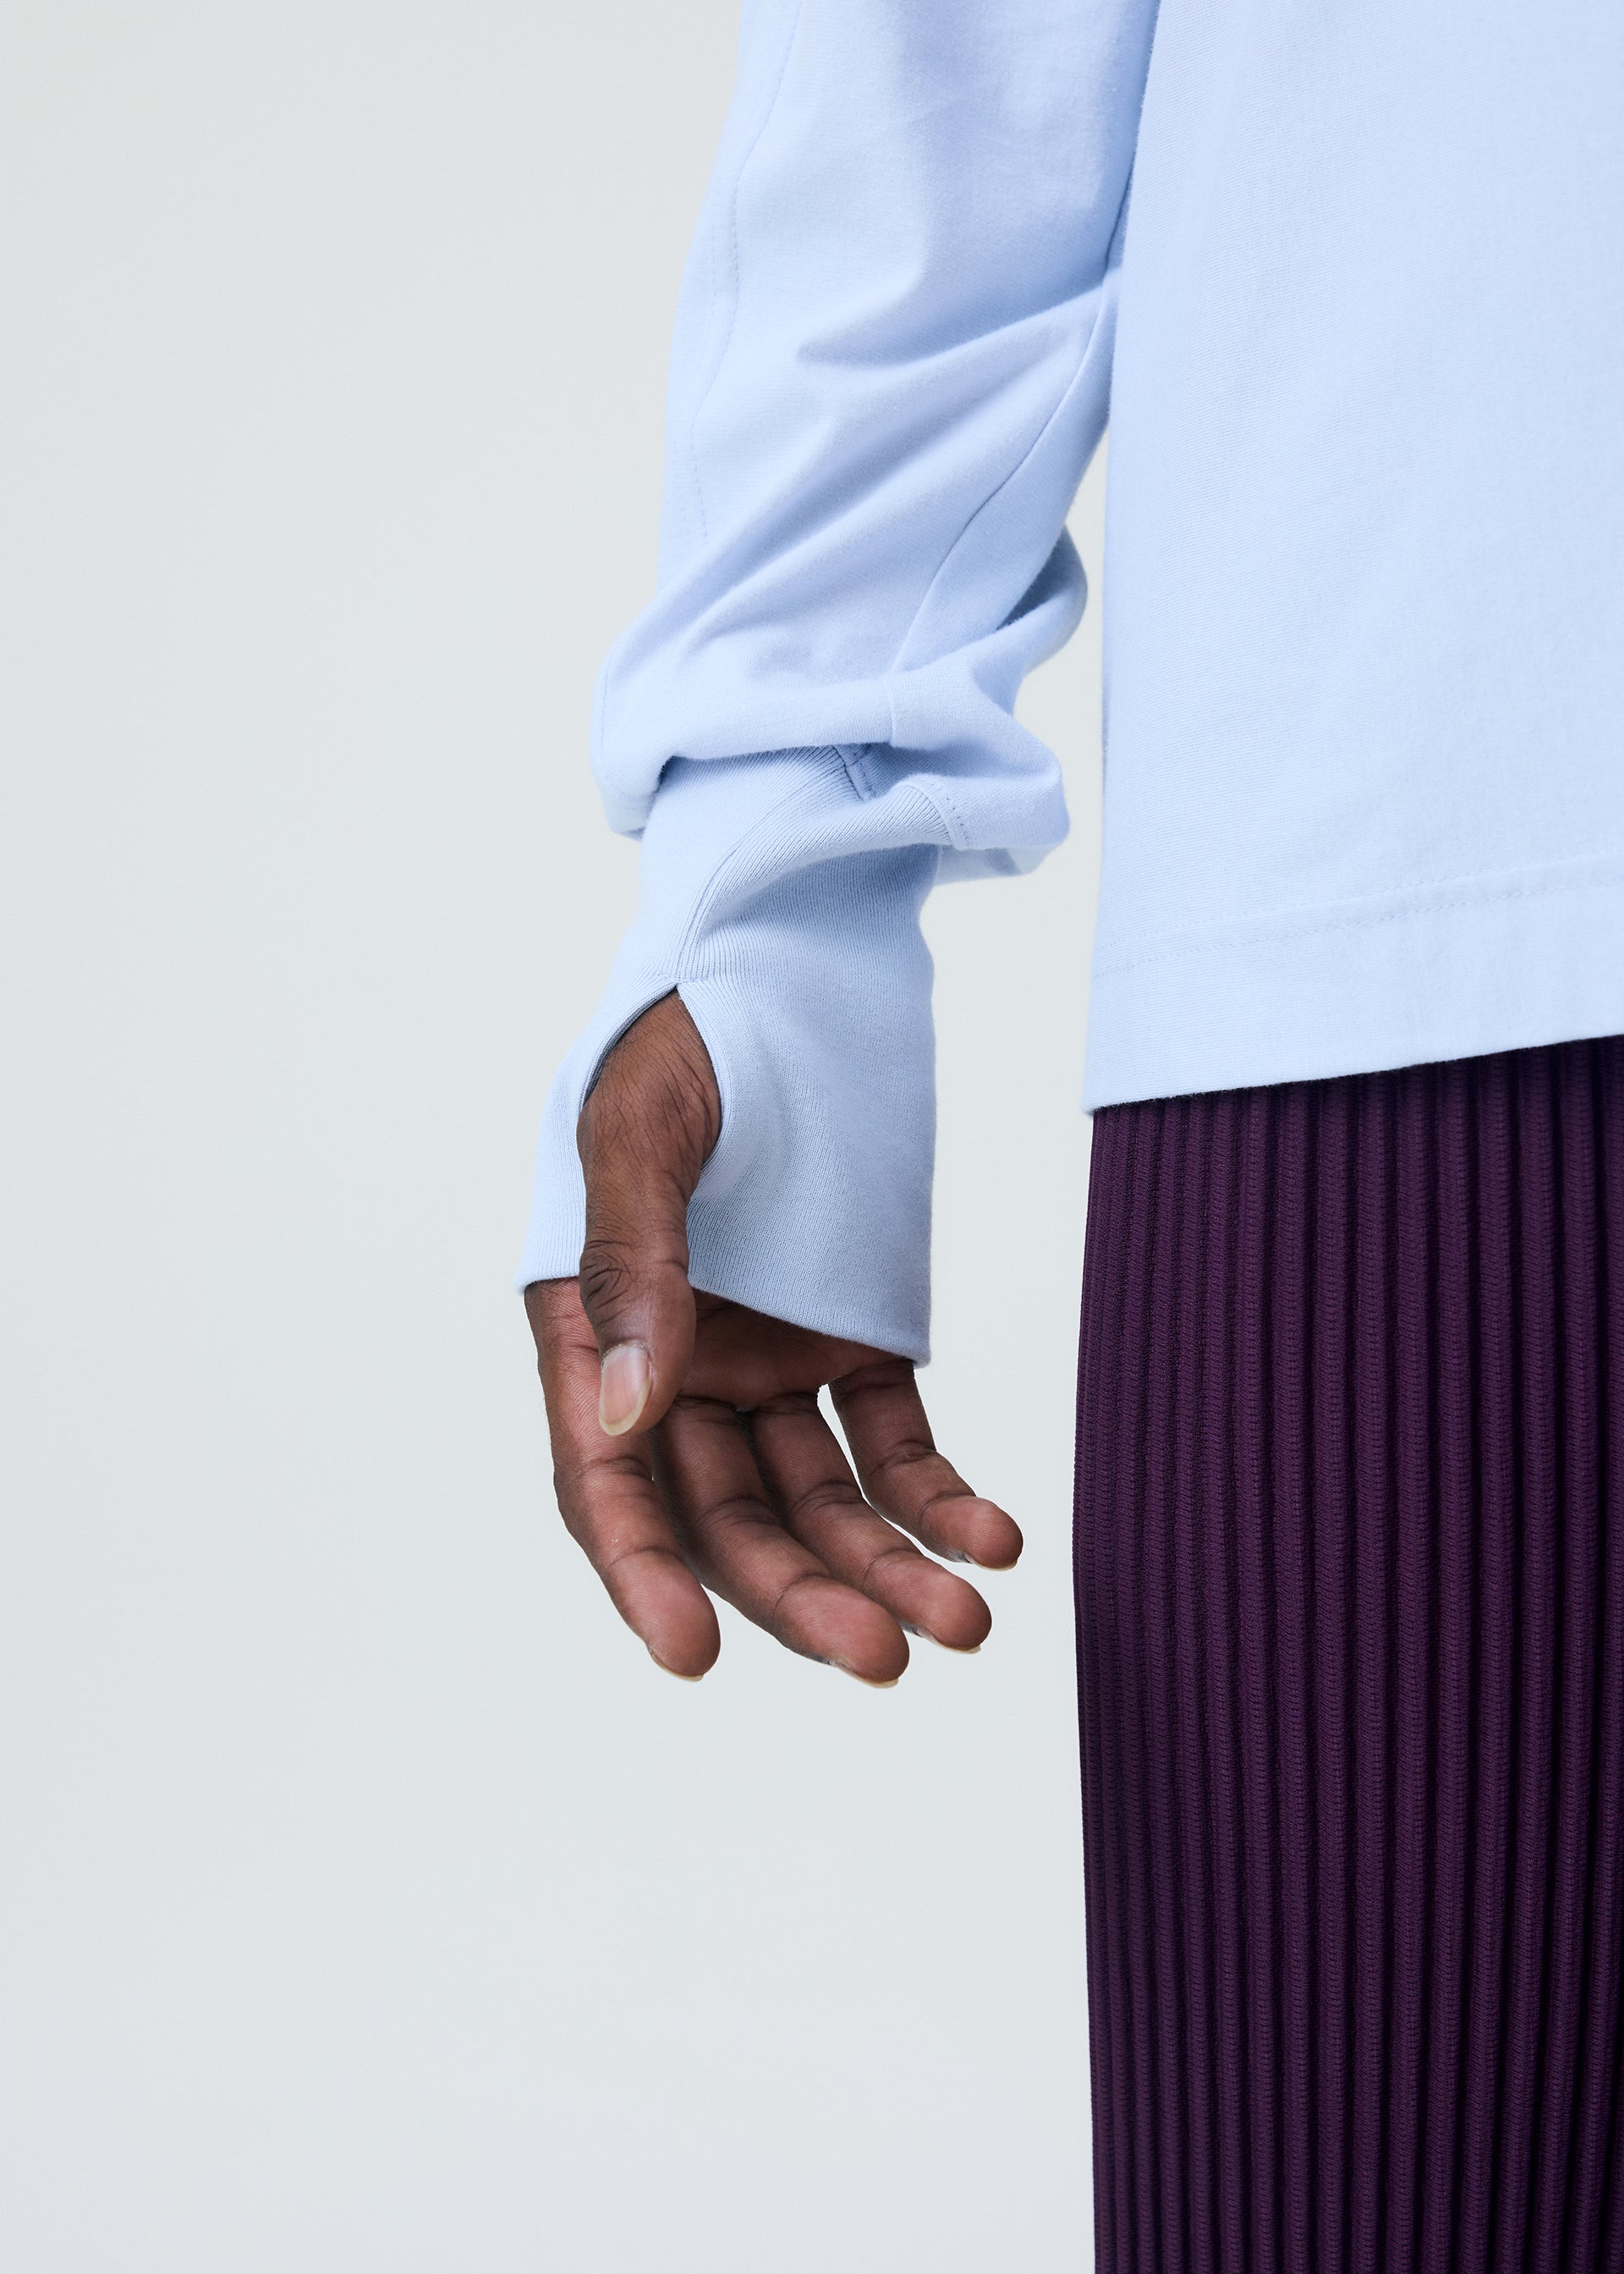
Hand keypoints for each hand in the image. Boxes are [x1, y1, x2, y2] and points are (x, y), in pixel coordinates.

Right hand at [524, 990, 1021, 1682]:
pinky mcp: (852, 1342)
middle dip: (801, 1594)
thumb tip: (625, 1412)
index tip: (692, 1656)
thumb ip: (633, 1265)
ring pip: (819, 1501)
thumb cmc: (688, 1030)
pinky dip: (941, 1495)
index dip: (643, 1572)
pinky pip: (893, 1441)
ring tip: (967, 1622)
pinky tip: (995, 1538)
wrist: (791, 964)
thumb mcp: (640, 1130)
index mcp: (590, 1331)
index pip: (606, 1482)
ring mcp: (765, 1363)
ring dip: (886, 1567)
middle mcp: (673, 1370)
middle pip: (728, 1517)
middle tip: (881, 1656)